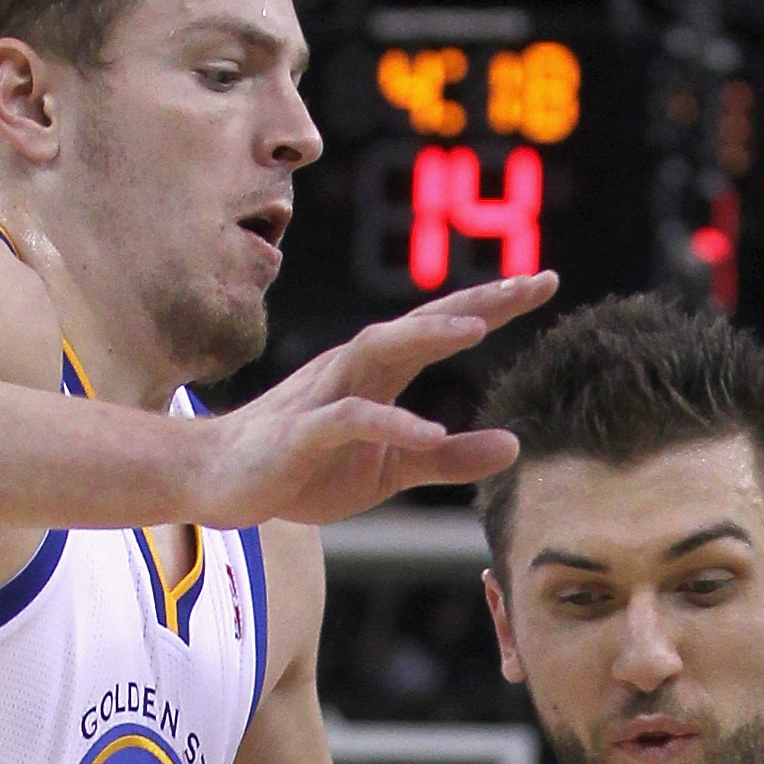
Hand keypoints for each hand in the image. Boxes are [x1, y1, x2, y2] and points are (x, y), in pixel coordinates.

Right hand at [195, 277, 557, 525]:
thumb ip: (448, 458)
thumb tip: (514, 446)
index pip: (443, 325)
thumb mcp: (388, 469)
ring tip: (479, 329)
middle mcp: (355, 369)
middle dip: (478, 300)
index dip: (494, 302)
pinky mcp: (302, 433)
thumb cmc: (304, 468)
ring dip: (428, 336)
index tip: (545, 283)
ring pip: (379, 349)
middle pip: (421, 321)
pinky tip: (429, 429)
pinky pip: (350, 419)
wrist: (217, 480)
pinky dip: (389, 421)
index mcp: (379, 372)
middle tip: (535, 283)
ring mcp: (326, 395)